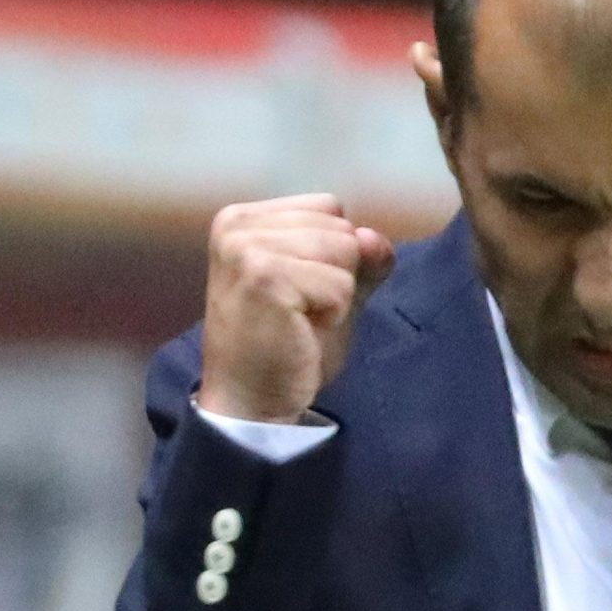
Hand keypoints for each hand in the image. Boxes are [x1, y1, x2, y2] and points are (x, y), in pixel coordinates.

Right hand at [199, 193, 394, 422]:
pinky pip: (341, 285)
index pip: (329, 208)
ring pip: (345, 251)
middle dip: (336, 276)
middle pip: (340, 228)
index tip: (300, 291)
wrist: (253, 402)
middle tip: (299, 313)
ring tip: (299, 321)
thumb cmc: (286, 347)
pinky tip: (300, 332)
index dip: (334, 256)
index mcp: (244, 218)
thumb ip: (358, 258)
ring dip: (336, 297)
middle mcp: (237, 225)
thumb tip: (374, 237)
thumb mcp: (330, 290)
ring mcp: (247, 248)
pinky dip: (333, 315)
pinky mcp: (265, 277)